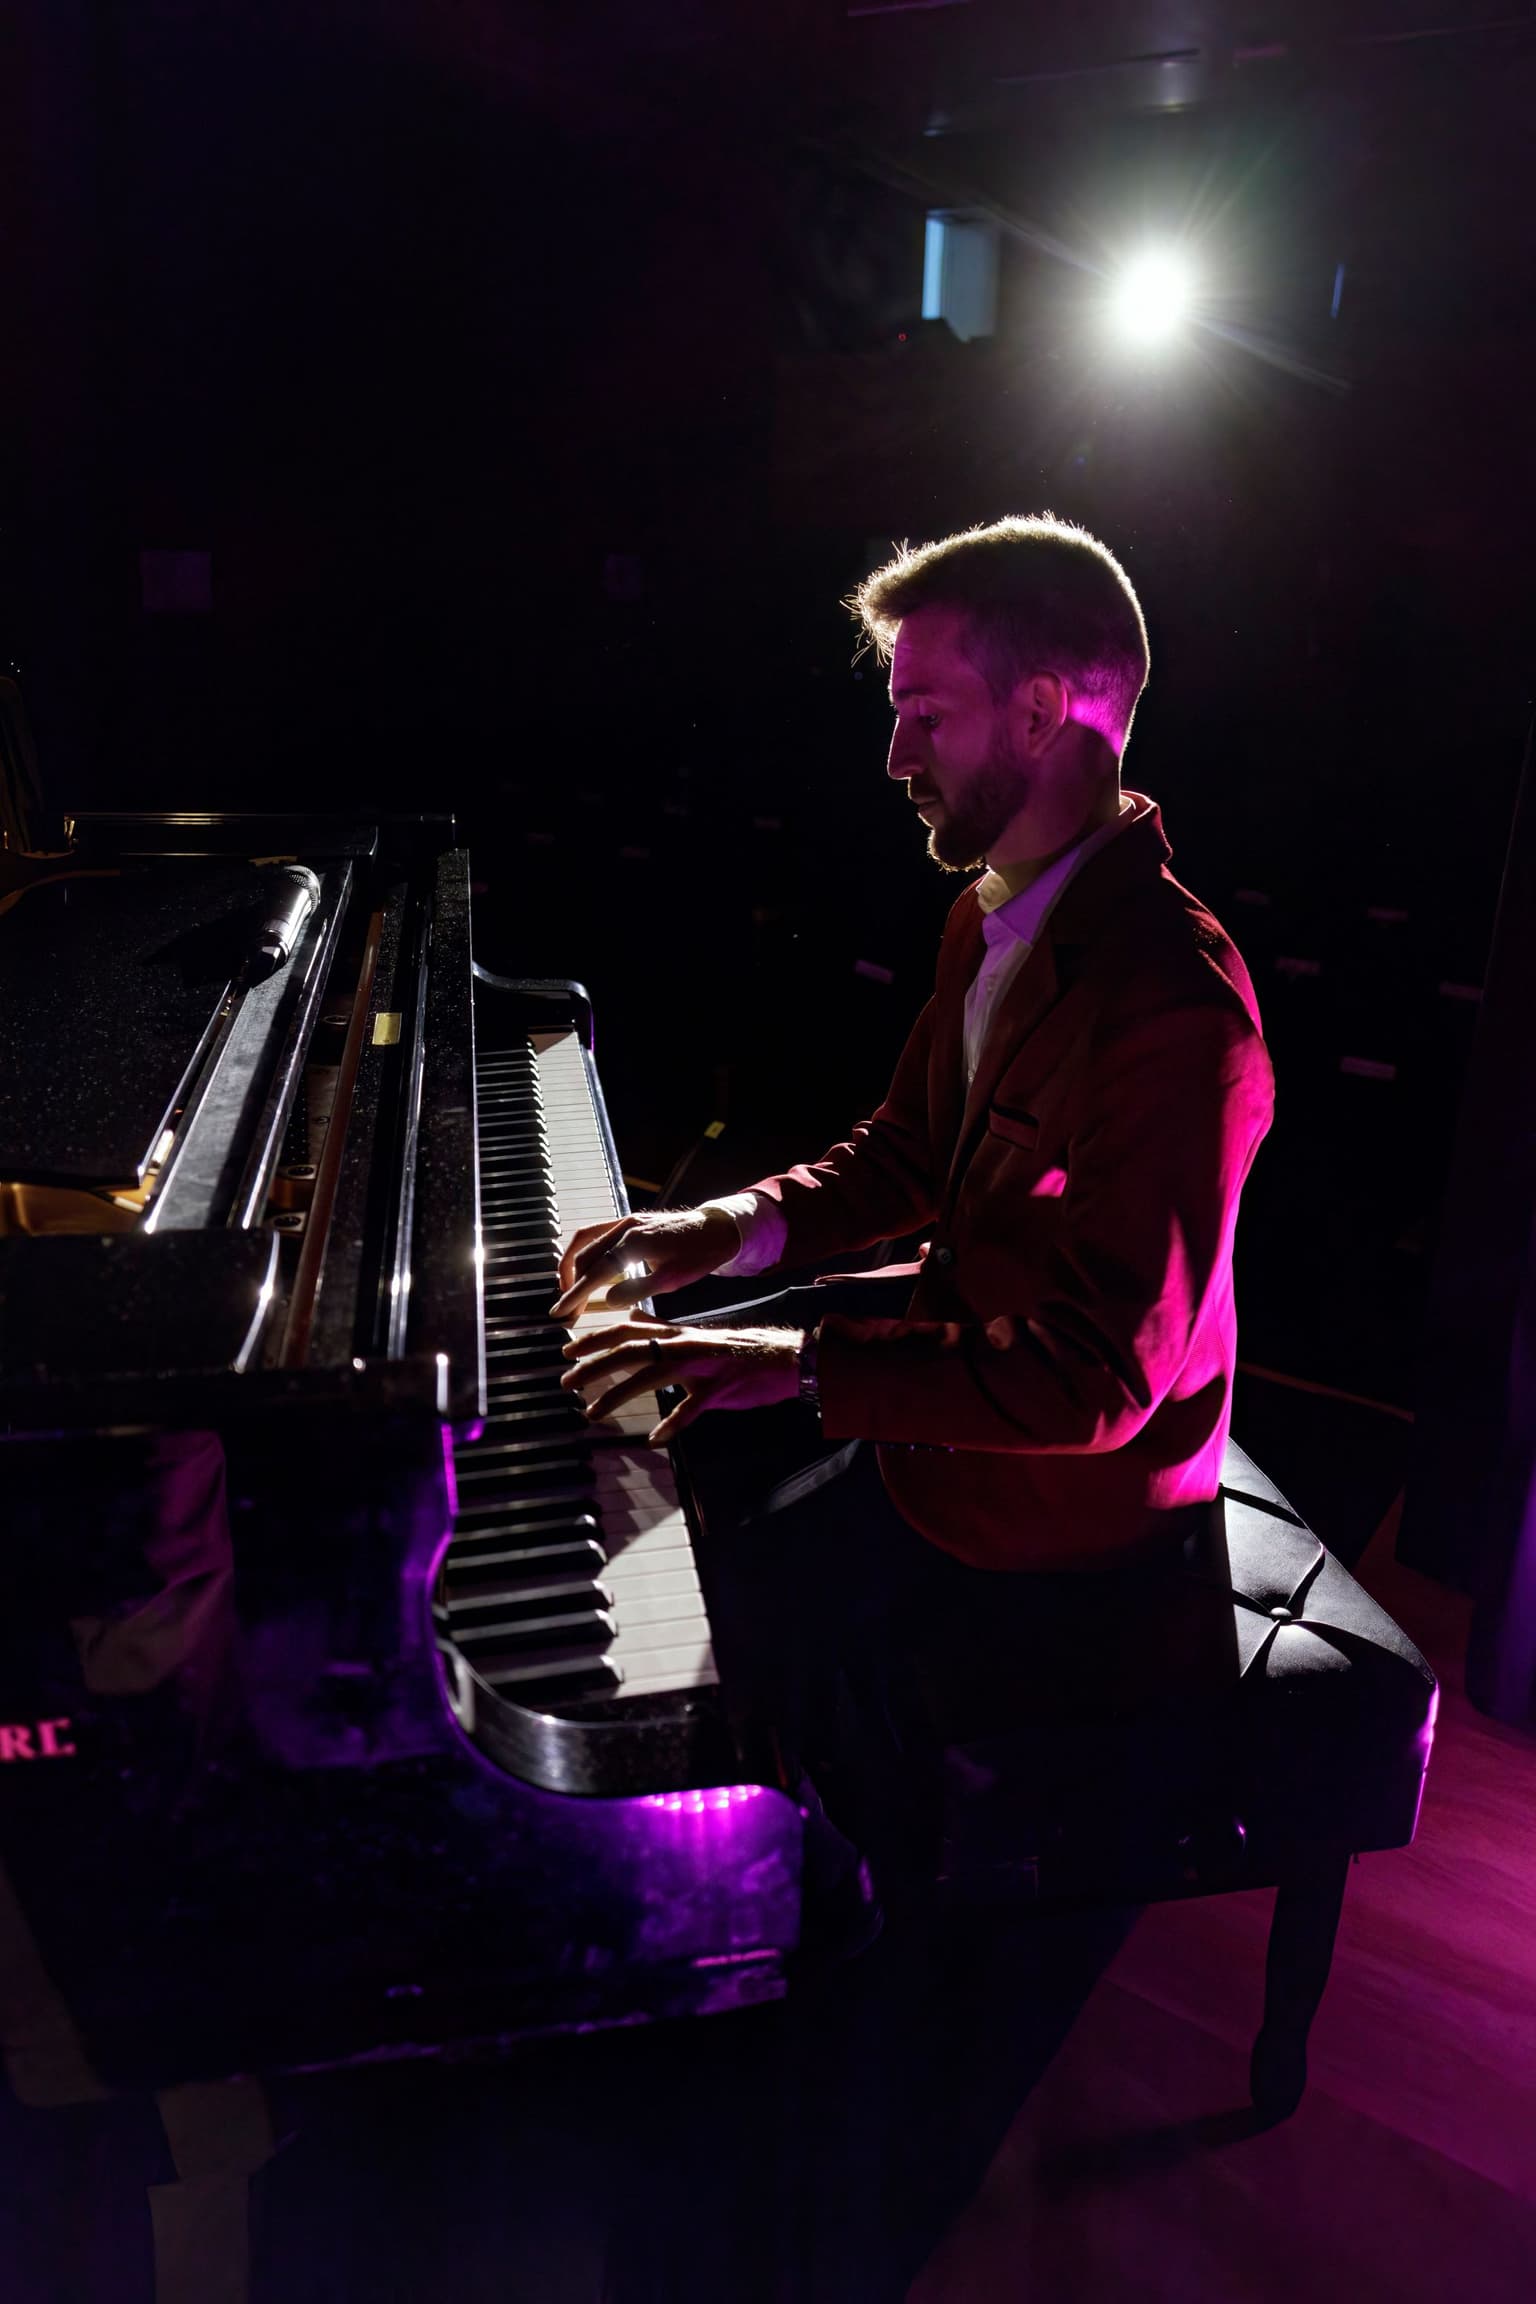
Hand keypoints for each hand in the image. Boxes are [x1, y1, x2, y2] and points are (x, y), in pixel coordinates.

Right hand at [552, 1206, 741, 1321]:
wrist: (717, 1228)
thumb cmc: (700, 1254)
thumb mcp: (673, 1279)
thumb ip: (639, 1289)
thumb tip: (609, 1300)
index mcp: (636, 1242)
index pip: (597, 1271)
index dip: (576, 1293)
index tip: (562, 1311)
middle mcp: (626, 1226)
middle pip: (585, 1255)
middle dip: (571, 1284)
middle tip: (566, 1310)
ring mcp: (627, 1220)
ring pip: (586, 1239)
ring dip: (573, 1264)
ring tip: (569, 1289)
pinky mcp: (629, 1220)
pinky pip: (597, 1233)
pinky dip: (585, 1251)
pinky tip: (586, 1269)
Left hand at [561, 1315, 803, 1445]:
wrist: (786, 1357)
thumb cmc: (738, 1353)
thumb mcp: (694, 1338)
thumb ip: (663, 1332)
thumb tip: (633, 1321)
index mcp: (677, 1334)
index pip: (628, 1329)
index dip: (596, 1339)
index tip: (567, 1350)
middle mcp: (684, 1344)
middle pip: (631, 1350)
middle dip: (595, 1366)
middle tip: (568, 1382)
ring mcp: (703, 1365)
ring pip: (653, 1375)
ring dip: (619, 1394)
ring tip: (593, 1413)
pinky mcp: (721, 1387)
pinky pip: (693, 1407)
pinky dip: (673, 1424)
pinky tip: (655, 1439)